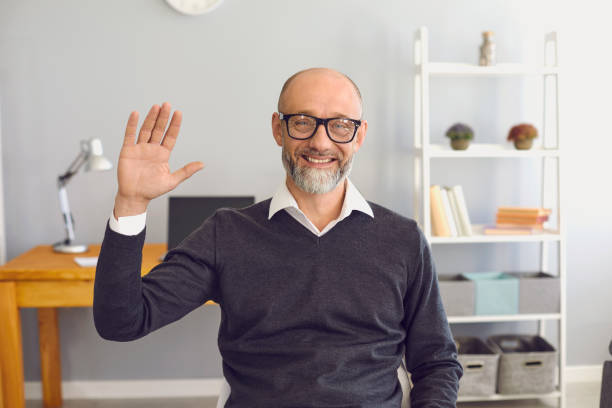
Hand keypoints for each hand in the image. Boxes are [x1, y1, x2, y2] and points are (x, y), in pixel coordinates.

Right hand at [114, 102, 203, 217]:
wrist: (135, 197)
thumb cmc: (152, 190)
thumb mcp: (172, 180)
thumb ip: (186, 171)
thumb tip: (202, 164)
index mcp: (163, 154)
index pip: (170, 136)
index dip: (174, 125)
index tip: (178, 113)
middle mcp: (152, 149)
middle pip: (158, 129)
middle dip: (163, 117)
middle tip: (167, 105)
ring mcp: (140, 148)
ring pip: (146, 129)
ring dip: (151, 118)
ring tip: (156, 107)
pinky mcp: (128, 150)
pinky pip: (130, 135)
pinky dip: (132, 124)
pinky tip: (135, 114)